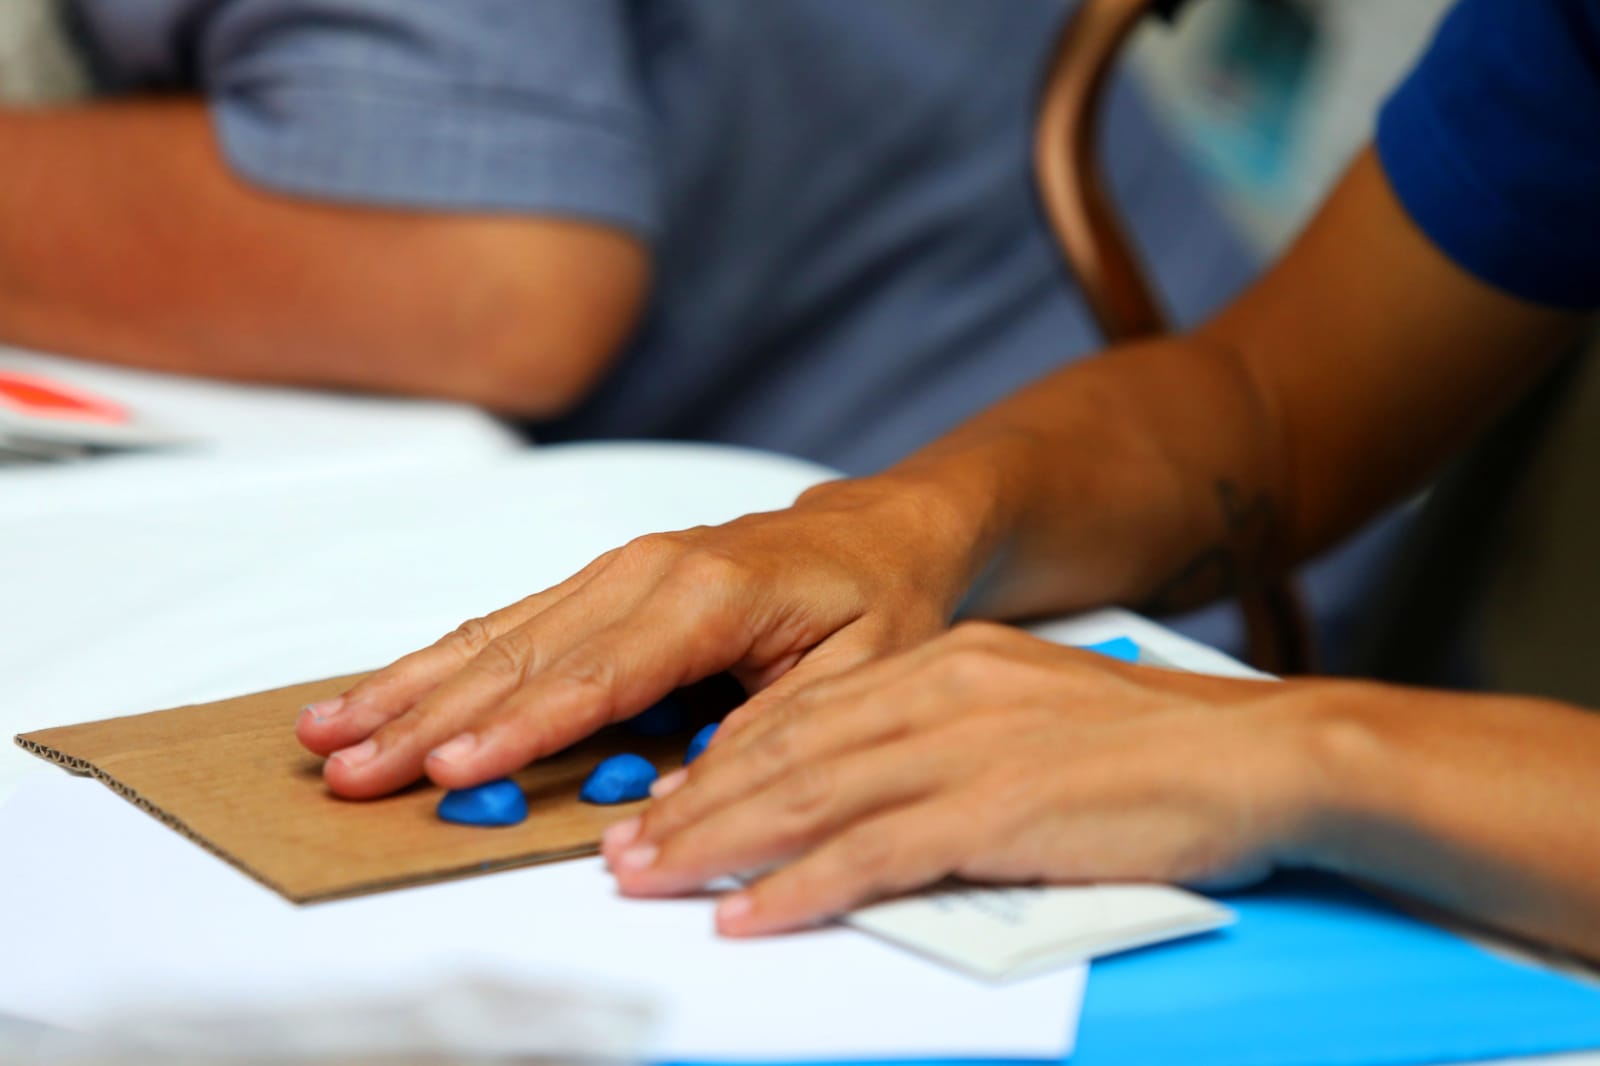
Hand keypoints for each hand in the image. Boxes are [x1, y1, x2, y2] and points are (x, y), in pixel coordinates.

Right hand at [295, 476, 990, 797]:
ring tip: (331, 729)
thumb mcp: (864, 673)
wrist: (879, 531)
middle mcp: (647, 572)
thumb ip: (777, 731)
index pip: (597, 676)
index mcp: (711, 597)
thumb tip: (676, 800)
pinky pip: (511, 620)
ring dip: (410, 685)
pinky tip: (387, 687)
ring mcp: (619, 569)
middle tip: (350, 769)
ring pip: (497, 633)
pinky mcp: (604, 580)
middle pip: (522, 655)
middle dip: (428, 716)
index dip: (518, 729)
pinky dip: (442, 658)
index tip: (446, 769)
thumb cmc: (878, 602)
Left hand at [602, 622, 1326, 934]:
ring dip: (721, 845)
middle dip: (695, 805)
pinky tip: (750, 917)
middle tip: (624, 848)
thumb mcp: (1032, 719)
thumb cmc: (1156, 751)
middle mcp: (943, 691)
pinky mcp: (1000, 809)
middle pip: (789, 752)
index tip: (667, 801)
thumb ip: (951, 741)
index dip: (724, 761)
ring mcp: (968, 747)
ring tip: (651, 880)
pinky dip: (802, 889)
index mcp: (948, 663)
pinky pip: (878, 855)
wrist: (1264, 753)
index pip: (808, 713)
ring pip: (812, 797)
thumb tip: (881, 792)